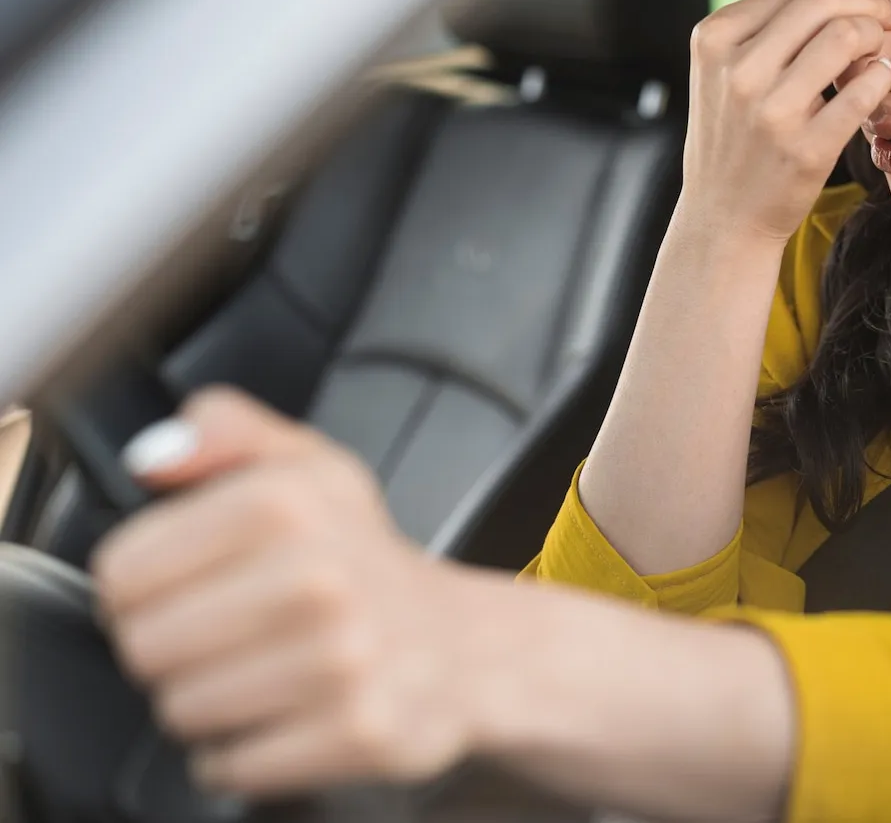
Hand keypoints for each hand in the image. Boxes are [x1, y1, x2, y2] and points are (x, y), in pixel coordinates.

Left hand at [92, 387, 494, 795]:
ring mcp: (341, 661)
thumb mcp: (310, 467)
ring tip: (263, 673)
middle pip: (144, 647)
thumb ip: (228, 431)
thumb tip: (154, 456)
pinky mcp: (356, 732)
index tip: (185, 586)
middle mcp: (319, 578)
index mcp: (289, 503)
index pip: (121, 572)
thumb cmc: (367, 562)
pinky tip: (286, 714)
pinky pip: (232, 765)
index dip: (138, 586)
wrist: (461, 646)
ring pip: (182, 710)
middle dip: (173, 648)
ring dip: (209, 702)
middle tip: (229, 634)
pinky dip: (244, 752)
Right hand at [680, 0, 890, 242]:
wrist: (723, 217)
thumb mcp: (729, 73)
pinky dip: (882, 77)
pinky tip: (881, 82)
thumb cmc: (738, 136)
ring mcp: (769, 111)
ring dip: (878, 37)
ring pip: (846, 36)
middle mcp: (737, 70)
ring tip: (882, 52)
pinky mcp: (804, 148)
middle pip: (824, 1)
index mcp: (715, 39)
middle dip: (872, 0)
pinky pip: (864, 89)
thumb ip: (773, 28)